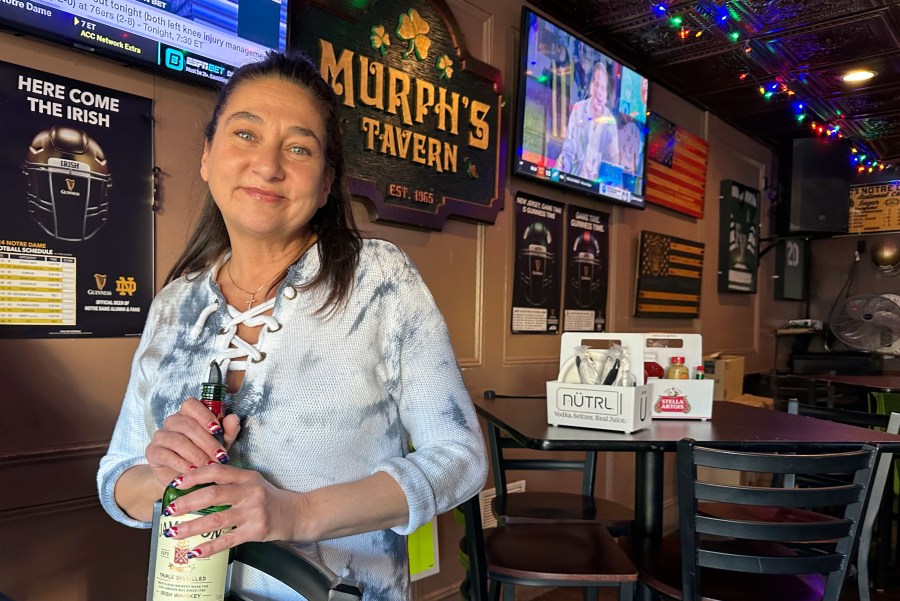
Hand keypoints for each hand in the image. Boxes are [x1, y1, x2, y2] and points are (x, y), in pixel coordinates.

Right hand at [145, 398, 240, 488]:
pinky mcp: (152, 452)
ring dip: (196, 454)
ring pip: (178, 440)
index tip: (218, 430)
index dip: (204, 415)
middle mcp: (172, 421)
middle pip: (187, 425)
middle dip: (206, 442)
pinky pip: (166, 455)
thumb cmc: (204, 455)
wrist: (184, 478)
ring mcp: (160, 435)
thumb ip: (228, 430)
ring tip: (207, 466)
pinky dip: (181, 463)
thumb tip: (233, 418)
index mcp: (188, 414)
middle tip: (219, 457)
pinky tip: (192, 470)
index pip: (191, 404)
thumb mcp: (221, 443)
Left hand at [160, 463, 302, 558]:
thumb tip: (196, 485)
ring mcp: (253, 512)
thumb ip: (230, 481)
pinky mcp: (255, 531)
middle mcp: (250, 492)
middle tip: (169, 510)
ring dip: (192, 527)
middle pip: (213, 495)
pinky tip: (196, 551)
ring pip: (217, 519)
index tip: (176, 483)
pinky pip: (228, 540)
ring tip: (174, 532)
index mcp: (247, 477)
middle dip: (187, 502)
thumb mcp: (253, 482)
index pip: (216, 471)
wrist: (295, 514)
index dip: (194, 476)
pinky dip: (210, 547)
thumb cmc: (269, 498)